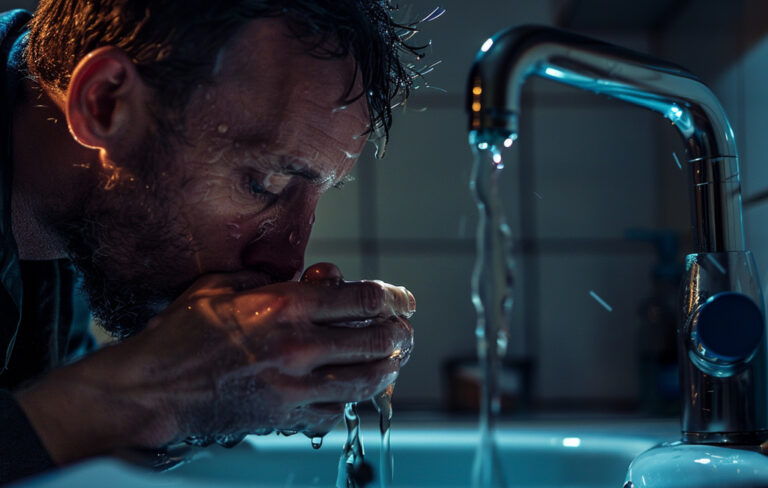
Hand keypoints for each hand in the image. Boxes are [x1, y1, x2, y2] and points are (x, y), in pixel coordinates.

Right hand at [17, 262, 413, 461]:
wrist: (152, 389)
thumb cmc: (180, 332)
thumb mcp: (222, 285)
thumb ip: (269, 280)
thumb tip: (309, 281)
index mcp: (285, 306)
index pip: (363, 300)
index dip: (395, 298)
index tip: (406, 300)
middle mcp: (298, 346)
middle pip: (376, 341)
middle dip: (401, 335)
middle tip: (407, 332)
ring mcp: (294, 387)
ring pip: (365, 381)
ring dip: (388, 370)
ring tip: (395, 362)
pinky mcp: (285, 418)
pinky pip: (334, 413)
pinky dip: (348, 402)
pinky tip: (351, 393)